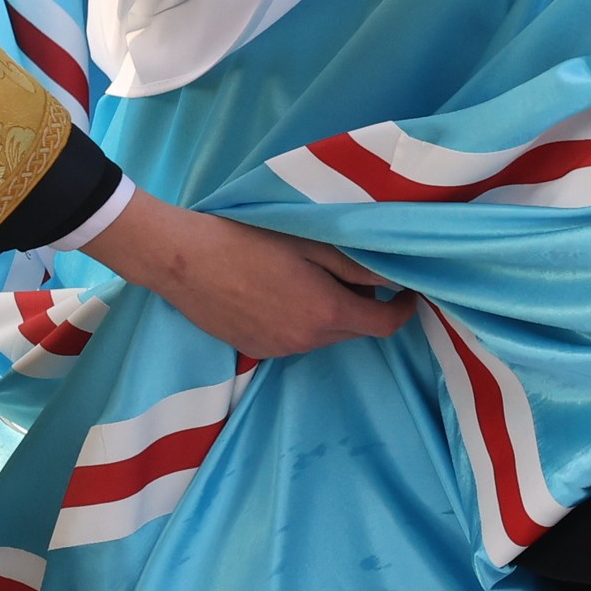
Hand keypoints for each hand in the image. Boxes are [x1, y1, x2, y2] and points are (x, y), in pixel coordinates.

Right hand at [85, 190, 414, 358]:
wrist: (182, 259)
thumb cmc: (248, 239)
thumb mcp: (310, 242)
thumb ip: (356, 265)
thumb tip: (395, 279)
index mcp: (325, 311)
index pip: (384, 325)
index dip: (403, 310)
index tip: (408, 292)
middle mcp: (306, 340)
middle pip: (353, 330)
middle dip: (364, 307)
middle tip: (353, 273)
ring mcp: (278, 350)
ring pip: (322, 336)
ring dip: (329, 314)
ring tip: (309, 278)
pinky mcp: (255, 351)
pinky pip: (293, 340)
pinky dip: (300, 321)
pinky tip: (279, 293)